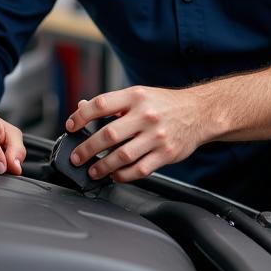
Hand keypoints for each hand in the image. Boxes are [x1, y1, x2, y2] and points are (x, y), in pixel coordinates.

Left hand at [65, 85, 210, 182]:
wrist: (199, 113)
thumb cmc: (165, 104)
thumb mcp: (138, 95)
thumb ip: (112, 104)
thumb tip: (82, 108)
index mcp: (136, 97)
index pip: (101, 104)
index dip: (81, 116)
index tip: (71, 126)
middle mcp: (146, 115)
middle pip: (109, 134)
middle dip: (87, 149)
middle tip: (76, 157)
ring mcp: (157, 136)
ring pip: (122, 155)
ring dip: (102, 166)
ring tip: (92, 170)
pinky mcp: (166, 153)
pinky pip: (139, 169)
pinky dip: (123, 175)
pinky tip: (115, 174)